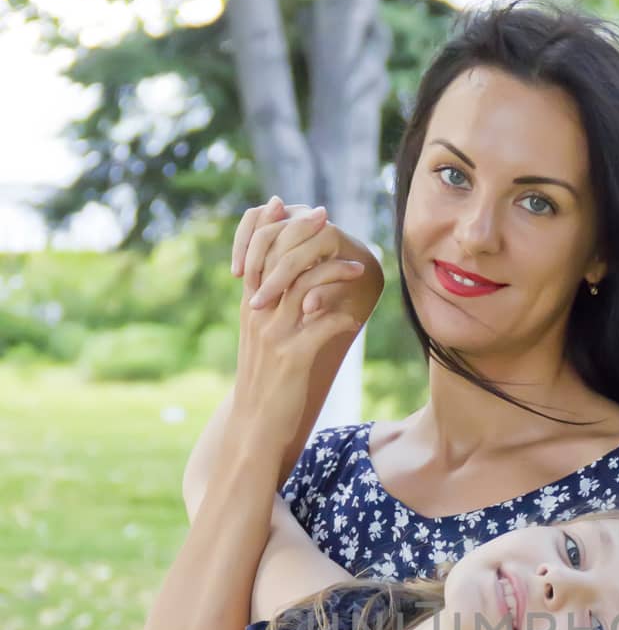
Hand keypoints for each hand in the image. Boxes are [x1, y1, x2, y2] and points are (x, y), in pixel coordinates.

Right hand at [232, 207, 363, 453]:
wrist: (255, 424)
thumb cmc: (267, 381)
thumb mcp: (266, 341)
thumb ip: (276, 311)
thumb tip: (300, 287)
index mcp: (252, 308)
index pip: (259, 256)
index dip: (274, 228)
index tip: (291, 206)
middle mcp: (259, 316)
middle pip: (280, 262)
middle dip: (303, 235)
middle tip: (325, 217)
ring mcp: (275, 336)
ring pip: (303, 289)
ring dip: (332, 273)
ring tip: (356, 268)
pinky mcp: (293, 358)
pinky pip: (322, 327)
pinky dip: (340, 317)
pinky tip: (355, 317)